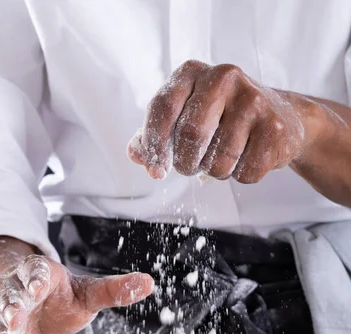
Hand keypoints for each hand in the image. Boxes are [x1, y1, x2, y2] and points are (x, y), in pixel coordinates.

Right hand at [0, 240, 153, 333]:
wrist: (28, 307)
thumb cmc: (60, 298)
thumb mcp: (87, 293)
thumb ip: (114, 291)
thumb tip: (150, 282)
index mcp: (38, 275)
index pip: (34, 271)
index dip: (35, 278)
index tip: (38, 286)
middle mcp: (12, 292)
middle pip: (6, 294)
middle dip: (10, 306)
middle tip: (16, 318)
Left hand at [128, 61, 304, 182]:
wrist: (280, 117)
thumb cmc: (221, 118)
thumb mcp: (184, 116)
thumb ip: (155, 134)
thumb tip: (136, 154)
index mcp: (193, 72)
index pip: (162, 107)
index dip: (154, 144)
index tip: (156, 170)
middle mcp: (224, 78)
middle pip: (190, 135)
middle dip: (185, 163)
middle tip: (190, 166)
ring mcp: (254, 101)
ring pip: (219, 161)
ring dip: (214, 172)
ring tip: (222, 158)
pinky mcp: (274, 129)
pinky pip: (245, 173)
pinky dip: (239, 177)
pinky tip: (245, 158)